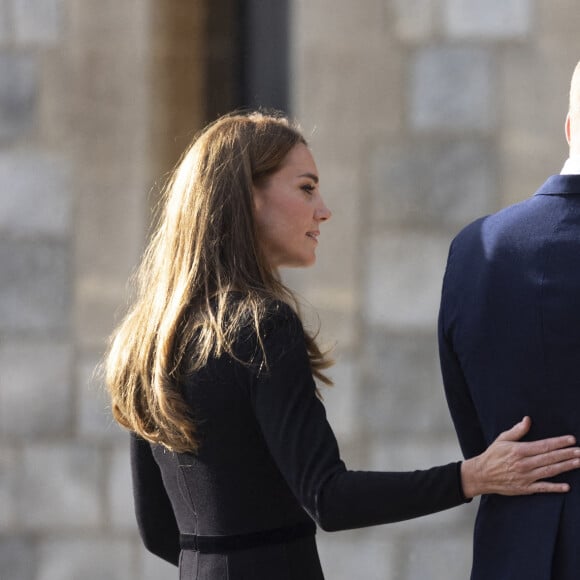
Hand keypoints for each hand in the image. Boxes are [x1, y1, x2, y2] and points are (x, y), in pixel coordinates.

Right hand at [460, 416, 579, 497]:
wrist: (481, 475)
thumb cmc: (492, 456)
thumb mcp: (502, 439)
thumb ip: (517, 431)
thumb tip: (527, 420)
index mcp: (519, 450)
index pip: (543, 445)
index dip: (558, 442)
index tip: (571, 440)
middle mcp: (524, 463)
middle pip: (550, 458)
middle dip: (567, 454)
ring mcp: (525, 477)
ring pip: (549, 471)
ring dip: (566, 467)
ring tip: (579, 462)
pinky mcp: (525, 488)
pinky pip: (543, 488)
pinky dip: (555, 487)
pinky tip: (566, 486)